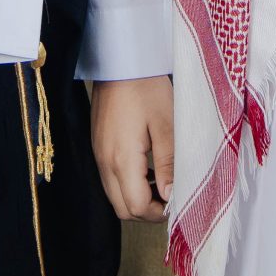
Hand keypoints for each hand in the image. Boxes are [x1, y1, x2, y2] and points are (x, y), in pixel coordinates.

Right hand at [90, 75, 174, 220]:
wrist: (120, 62)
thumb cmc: (146, 88)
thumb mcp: (166, 125)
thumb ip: (167, 164)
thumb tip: (170, 196)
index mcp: (122, 159)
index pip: (136, 206)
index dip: (159, 213)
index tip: (177, 203)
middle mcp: (105, 162)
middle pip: (122, 208)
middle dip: (147, 212)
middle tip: (170, 199)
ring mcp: (98, 155)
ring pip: (114, 195)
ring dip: (137, 198)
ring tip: (161, 182)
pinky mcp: (98, 146)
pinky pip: (110, 179)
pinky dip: (128, 184)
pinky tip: (147, 168)